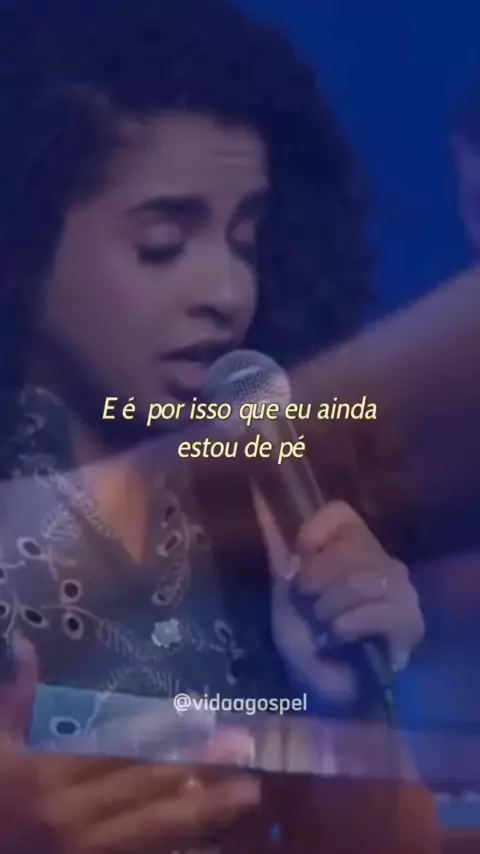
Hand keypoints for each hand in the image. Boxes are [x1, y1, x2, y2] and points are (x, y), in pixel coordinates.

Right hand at [0, 635, 260, 853]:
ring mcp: (87, 852)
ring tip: (248, 793)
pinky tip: (215, 839)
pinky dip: (181, 845)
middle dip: (200, 768)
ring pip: (155, 830)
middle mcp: (75, 818)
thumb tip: (25, 646)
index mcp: (50, 777)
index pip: (118, 751)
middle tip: (245, 750)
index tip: (204, 719)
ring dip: (204, 810)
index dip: (162, 734)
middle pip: (147, 789)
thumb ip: (17, 698)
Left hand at [255, 495, 423, 703]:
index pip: (340, 513)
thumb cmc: (305, 639)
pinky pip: (375, 611)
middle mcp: (381, 561)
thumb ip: (277, 546)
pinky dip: (348, 628)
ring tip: (328, 628)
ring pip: (361, 581)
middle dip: (316, 582)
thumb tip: (257, 498)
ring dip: (330, 611)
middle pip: (348, 549)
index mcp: (351, 547)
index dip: (315, 532)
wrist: (324, 690)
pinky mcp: (410, 620)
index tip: (299, 558)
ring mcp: (400, 589)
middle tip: (313, 608)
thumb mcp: (284, 591)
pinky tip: (343, 640)